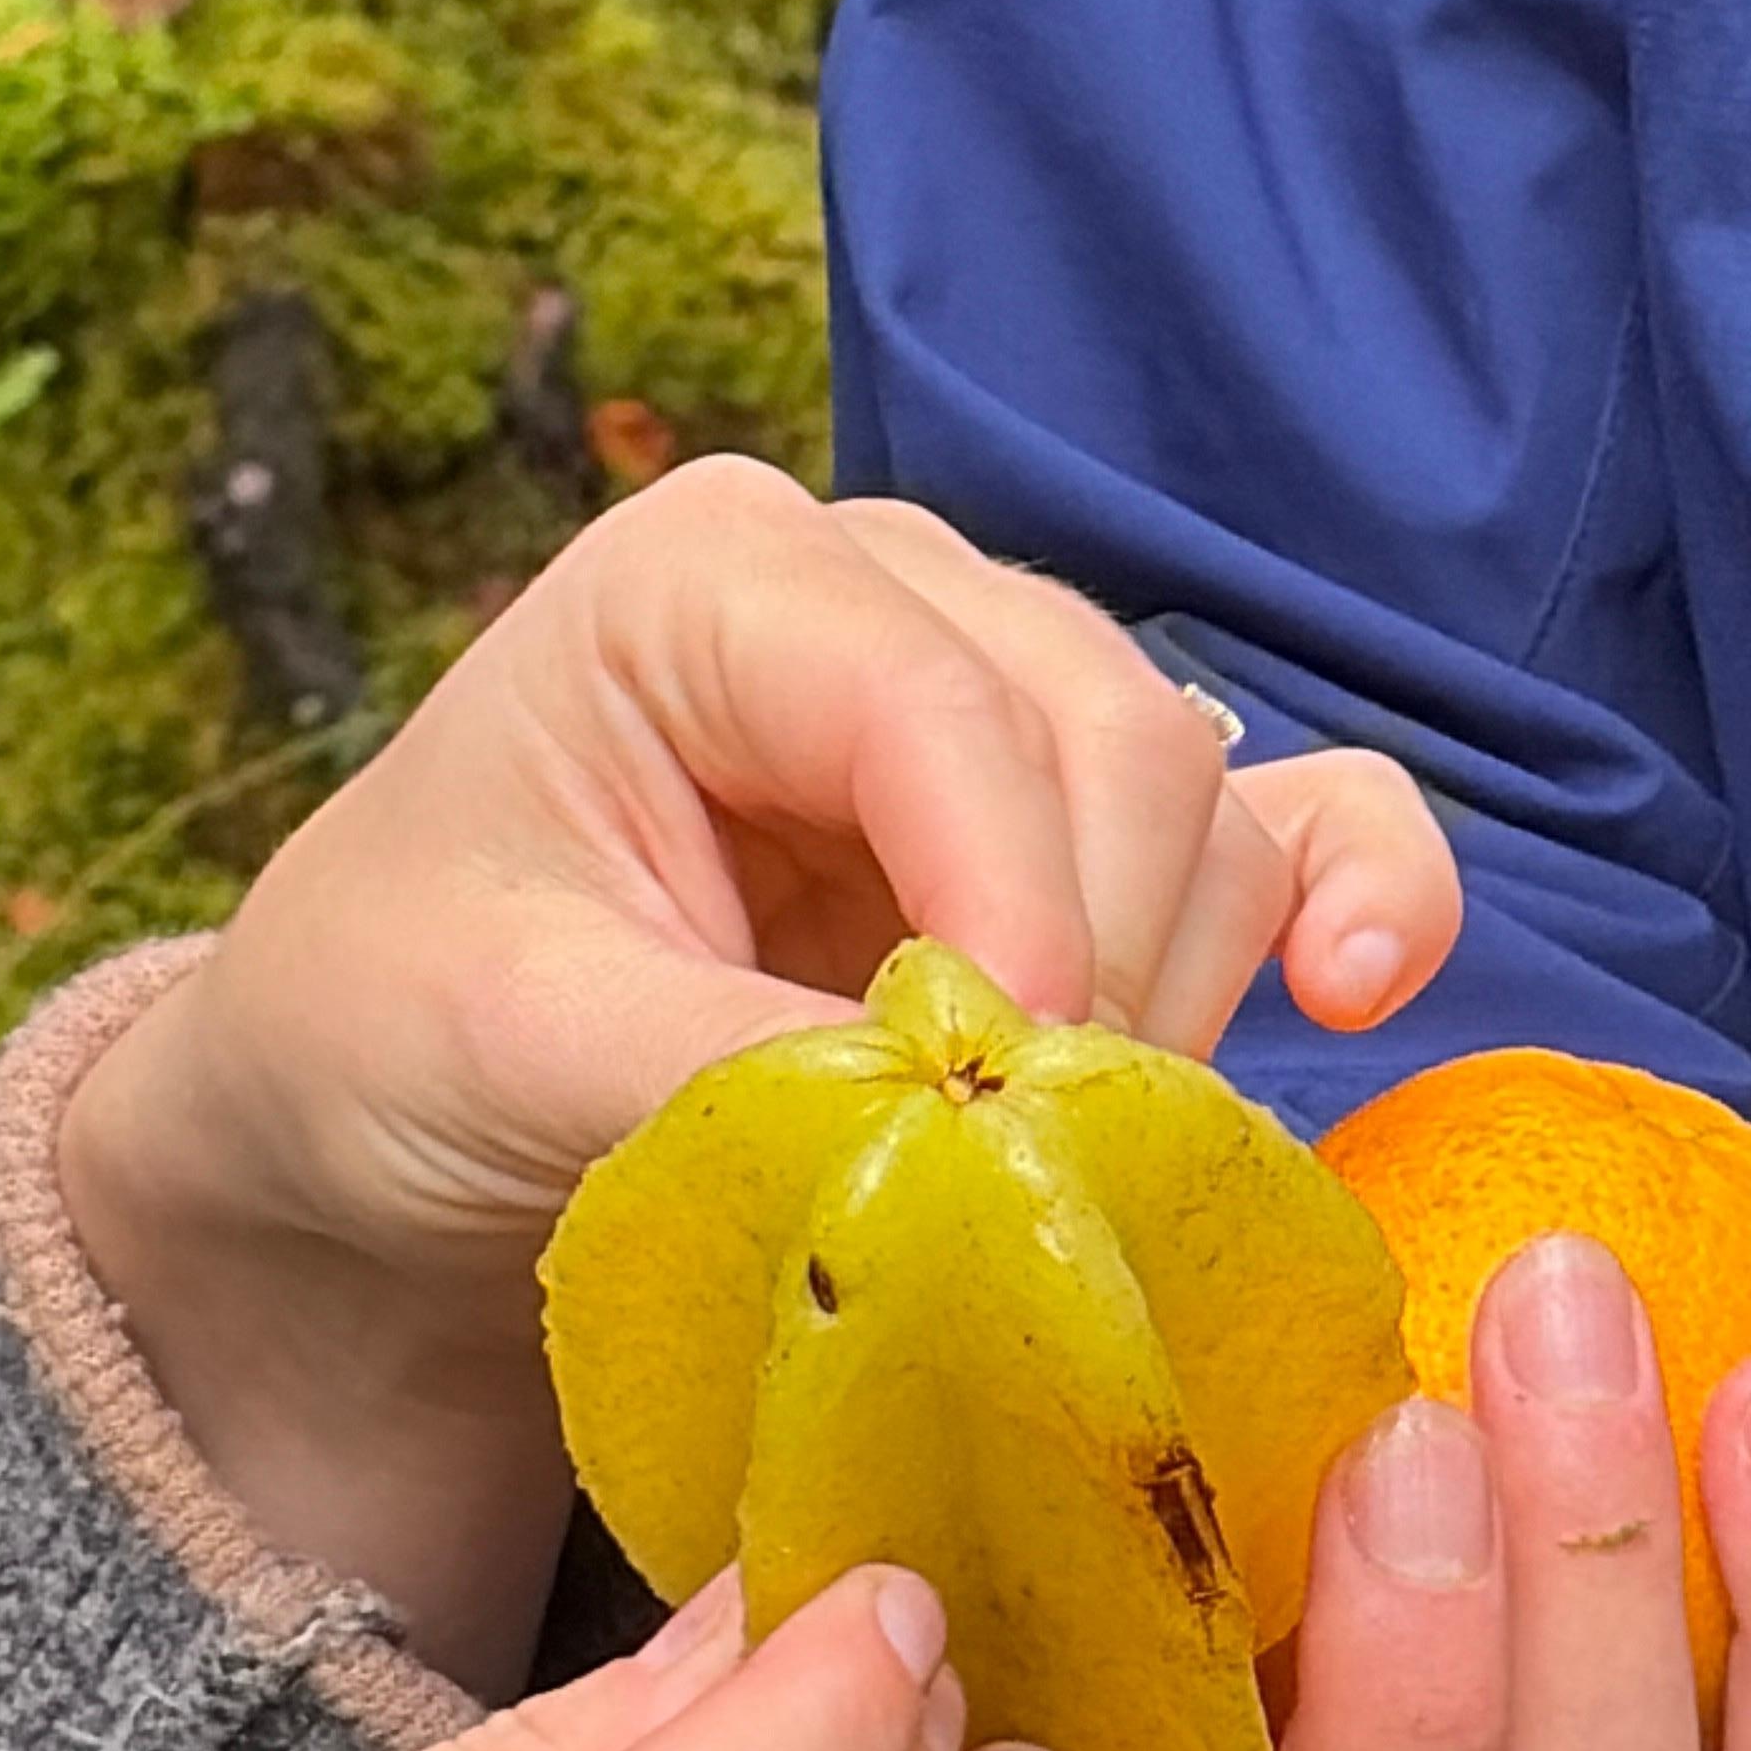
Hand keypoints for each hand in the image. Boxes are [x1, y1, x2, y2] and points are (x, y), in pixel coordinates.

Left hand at [60, 460, 1460, 1695]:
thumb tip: (953, 1129)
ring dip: (1181, 995)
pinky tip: (1358, 996)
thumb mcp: (498, 1041)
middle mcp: (896, 599)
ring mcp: (1013, 708)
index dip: (1005, 906)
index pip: (945, 706)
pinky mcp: (1088, 840)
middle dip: (1098, 966)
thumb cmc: (394, 1029)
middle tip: (1010, 1174)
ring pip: (1211, 810)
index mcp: (722, 575)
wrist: (392, 1119)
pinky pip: (1300, 825)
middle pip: (1117, 743)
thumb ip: (720, 1064)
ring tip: (1064, 1159)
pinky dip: (1355, 899)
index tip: (990, 1104)